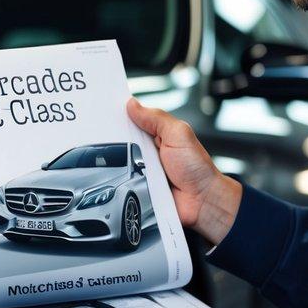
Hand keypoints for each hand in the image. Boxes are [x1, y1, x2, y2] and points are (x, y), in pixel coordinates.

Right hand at [126, 98, 242, 245]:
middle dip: (116, 139)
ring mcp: (141, 172)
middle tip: (119, 138)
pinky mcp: (137, 189)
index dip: (120, 116)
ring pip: (119, 162)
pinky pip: (122, 182)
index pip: (133, 122)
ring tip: (130, 161)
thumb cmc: (197, 169)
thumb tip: (133, 105)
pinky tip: (128, 178)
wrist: (202, 202)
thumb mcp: (179, 134)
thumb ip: (157, 118)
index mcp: (158, 136)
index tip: (106, 111)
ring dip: (121, 162)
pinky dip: (123, 181)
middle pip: (121, 142)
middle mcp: (147, 153)